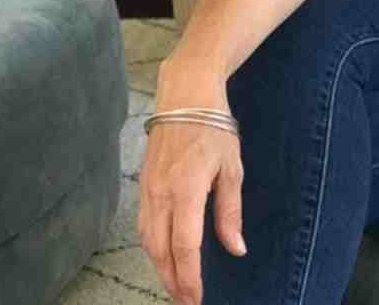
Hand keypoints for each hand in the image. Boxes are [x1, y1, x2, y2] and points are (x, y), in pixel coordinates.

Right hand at [138, 56, 247, 304]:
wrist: (185, 93)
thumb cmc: (214, 128)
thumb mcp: (231, 168)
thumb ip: (230, 212)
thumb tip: (236, 248)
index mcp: (186, 190)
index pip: (185, 246)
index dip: (190, 277)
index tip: (196, 298)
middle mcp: (160, 193)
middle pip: (160, 250)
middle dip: (171, 280)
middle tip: (185, 300)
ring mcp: (147, 189)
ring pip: (147, 240)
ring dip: (159, 266)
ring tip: (175, 284)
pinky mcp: (142, 184)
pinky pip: (143, 224)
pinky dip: (151, 246)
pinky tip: (163, 255)